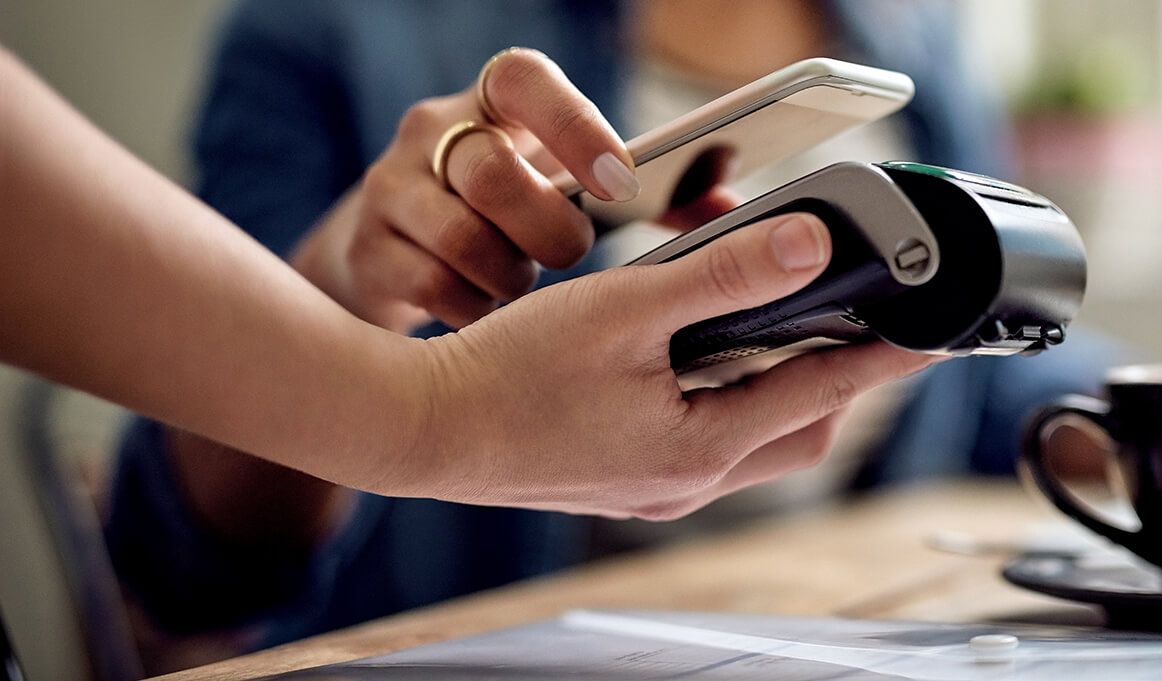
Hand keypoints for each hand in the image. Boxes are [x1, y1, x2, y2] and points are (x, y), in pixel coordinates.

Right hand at [290, 48, 734, 331]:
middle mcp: (436, 136)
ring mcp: (393, 192)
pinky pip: (427, 286)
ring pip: (455, 232)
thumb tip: (748, 216)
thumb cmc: (515, 222)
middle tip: (574, 258)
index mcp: (498, 107)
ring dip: (508, 276)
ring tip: (530, 298)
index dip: (572, 125)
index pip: (520, 79)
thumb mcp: (575, 191)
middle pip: (488, 169)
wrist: (400, 260)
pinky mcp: (368, 252)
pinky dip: (472, 312)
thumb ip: (662, 197)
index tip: (620, 180)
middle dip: (544, 226)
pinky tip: (490, 325)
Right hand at [383, 213, 937, 518]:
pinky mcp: (625, 480)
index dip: (882, 359)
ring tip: (777, 332)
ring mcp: (655, 488)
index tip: (928, 337)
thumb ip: (724, 277)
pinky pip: (706, 445)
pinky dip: (725, 403)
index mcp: (701, 448)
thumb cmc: (506, 377)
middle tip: (852, 327)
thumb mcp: (626, 310)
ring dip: (776, 390)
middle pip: (799, 432)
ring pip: (752, 442)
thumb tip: (811, 248)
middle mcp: (687, 482)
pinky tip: (697, 364)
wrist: (420, 429)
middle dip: (835, 381)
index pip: (823, 394)